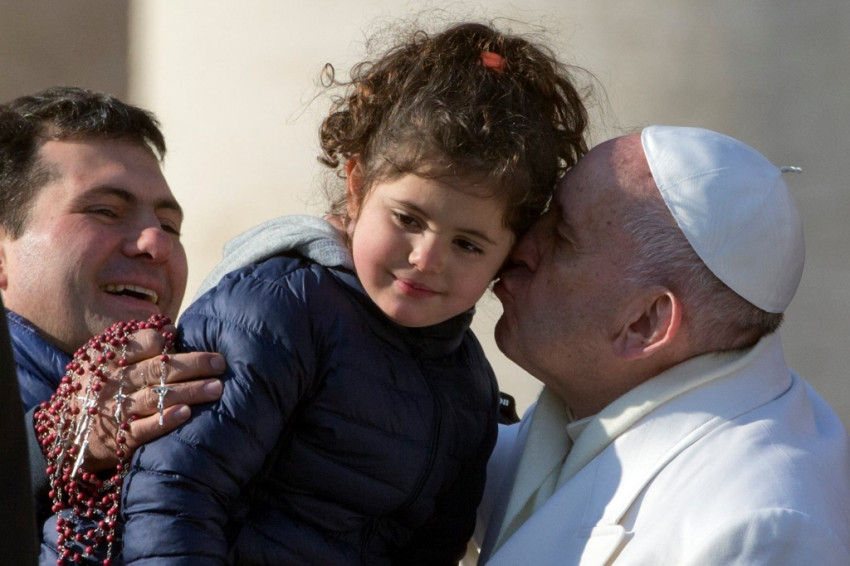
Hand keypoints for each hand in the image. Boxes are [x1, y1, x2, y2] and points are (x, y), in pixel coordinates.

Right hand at [71, 324, 223, 471]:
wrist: (64, 433)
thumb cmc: (97, 388)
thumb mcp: (103, 360)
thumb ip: (135, 344)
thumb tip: (171, 328)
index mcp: (109, 358)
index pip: (143, 343)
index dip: (168, 341)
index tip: (192, 342)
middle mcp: (113, 382)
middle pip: (158, 368)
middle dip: (193, 365)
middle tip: (219, 363)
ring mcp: (115, 410)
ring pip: (156, 397)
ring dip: (189, 392)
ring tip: (216, 388)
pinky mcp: (119, 438)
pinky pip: (143, 428)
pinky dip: (164, 420)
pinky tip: (186, 413)